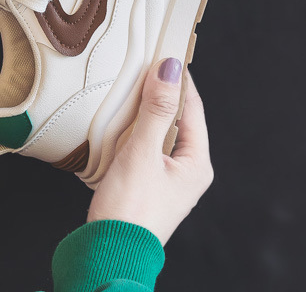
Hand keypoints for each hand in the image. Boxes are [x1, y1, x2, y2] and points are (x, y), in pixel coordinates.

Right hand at [87, 58, 213, 244]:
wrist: (109, 254)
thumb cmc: (130, 210)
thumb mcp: (142, 152)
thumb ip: (156, 109)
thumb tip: (170, 69)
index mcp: (196, 164)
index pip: (193, 108)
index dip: (179, 78)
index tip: (166, 51)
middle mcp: (187, 172)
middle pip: (179, 119)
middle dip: (163, 92)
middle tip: (145, 64)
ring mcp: (168, 180)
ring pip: (161, 132)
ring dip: (148, 110)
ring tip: (131, 86)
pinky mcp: (148, 185)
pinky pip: (147, 146)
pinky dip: (137, 129)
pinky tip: (121, 121)